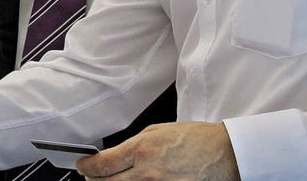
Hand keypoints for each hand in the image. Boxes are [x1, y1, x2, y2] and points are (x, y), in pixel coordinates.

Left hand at [76, 121, 240, 180]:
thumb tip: (114, 156)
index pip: (103, 165)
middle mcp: (147, 173)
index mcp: (142, 150)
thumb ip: (134, 145)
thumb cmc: (194, 139)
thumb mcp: (157, 131)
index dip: (87, 167)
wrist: (223, 154)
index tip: (83, 166)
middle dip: (95, 180)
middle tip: (91, 176)